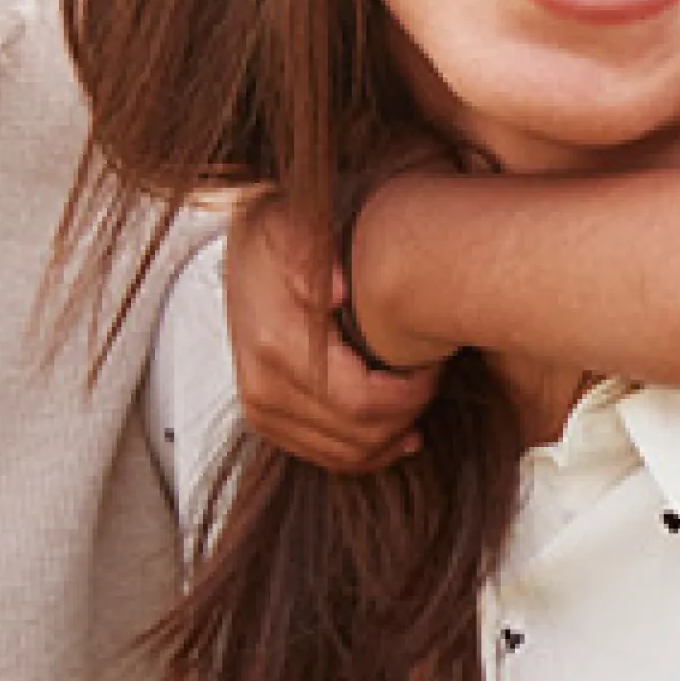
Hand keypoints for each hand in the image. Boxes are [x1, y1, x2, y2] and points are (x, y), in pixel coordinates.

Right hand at [225, 190, 437, 471]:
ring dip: (391, 435)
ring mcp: (261, 407)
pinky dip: (367, 451)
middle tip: (432, 377)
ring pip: (344, 454)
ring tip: (419, 397)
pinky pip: (324, 456)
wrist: (244, 247)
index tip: (435, 362)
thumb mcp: (294, 224)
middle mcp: (262, 386)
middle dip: (407, 412)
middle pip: (357, 433)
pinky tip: (399, 430)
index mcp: (275, 345)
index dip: (411, 392)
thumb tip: (333, 291)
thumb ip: (312, 253)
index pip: (361, 400)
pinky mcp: (265, 418)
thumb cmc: (280, 234)